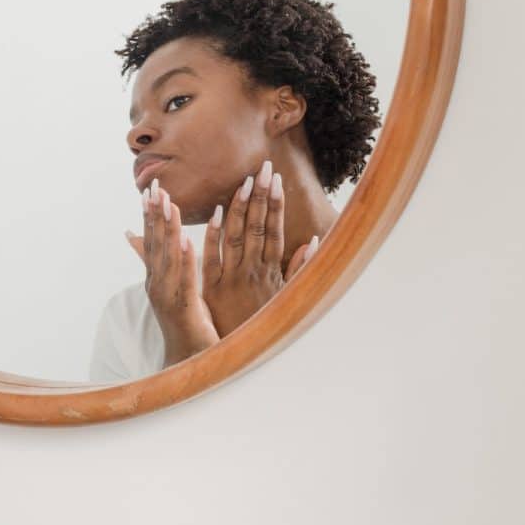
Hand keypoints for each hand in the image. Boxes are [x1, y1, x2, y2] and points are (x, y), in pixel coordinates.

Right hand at [139, 182, 219, 365]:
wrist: (186, 361)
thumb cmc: (183, 322)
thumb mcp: (168, 286)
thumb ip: (152, 260)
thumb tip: (131, 234)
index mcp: (156, 278)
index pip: (151, 240)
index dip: (151, 215)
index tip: (151, 190)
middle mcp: (158, 284)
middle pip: (156, 244)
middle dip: (155, 214)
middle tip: (155, 187)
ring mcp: (168, 296)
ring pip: (168, 257)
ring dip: (168, 230)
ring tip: (170, 205)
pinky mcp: (184, 307)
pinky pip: (185, 279)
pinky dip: (184, 260)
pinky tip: (186, 241)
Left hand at [197, 160, 313, 336]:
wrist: (239, 357)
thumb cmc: (262, 326)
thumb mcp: (285, 299)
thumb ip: (297, 269)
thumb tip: (312, 240)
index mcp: (269, 272)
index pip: (273, 231)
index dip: (276, 205)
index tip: (277, 180)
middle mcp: (252, 271)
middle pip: (257, 227)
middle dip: (261, 196)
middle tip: (264, 168)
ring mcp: (232, 278)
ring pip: (237, 237)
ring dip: (240, 207)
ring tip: (245, 181)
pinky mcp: (212, 288)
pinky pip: (212, 257)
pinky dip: (214, 235)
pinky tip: (216, 213)